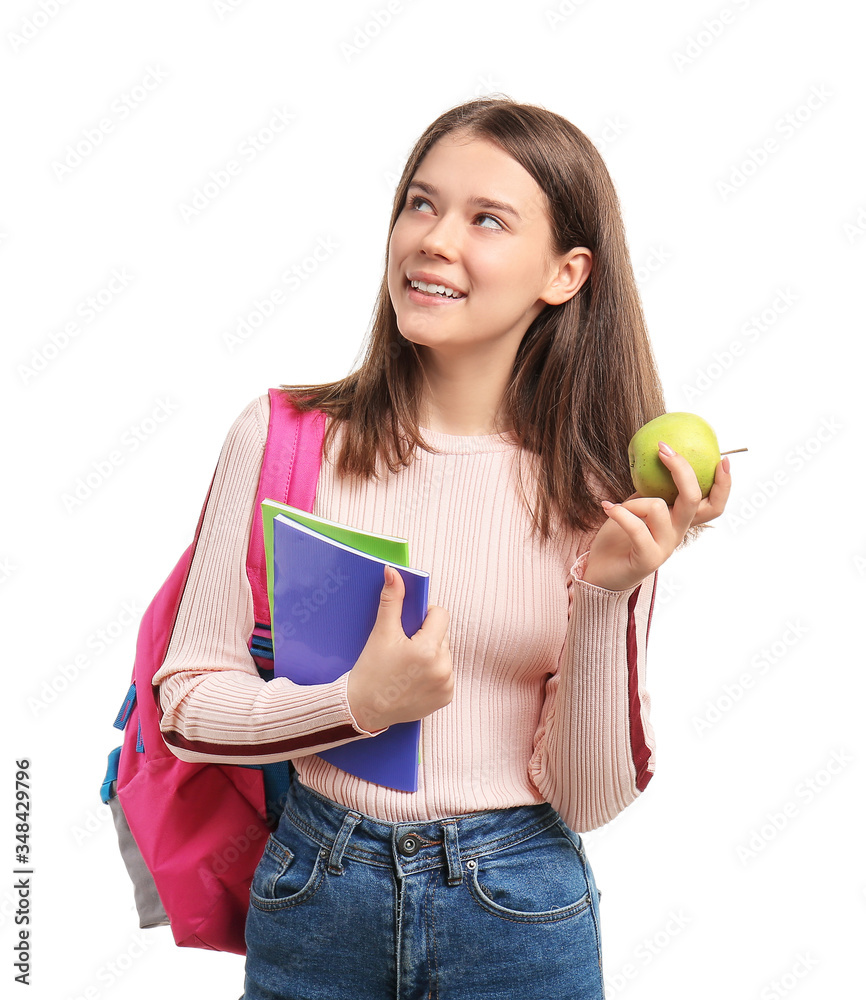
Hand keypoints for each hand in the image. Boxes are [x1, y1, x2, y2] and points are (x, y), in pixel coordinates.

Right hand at [347, 565, 453, 731]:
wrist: (364, 708)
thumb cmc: (370, 670)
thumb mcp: (381, 633)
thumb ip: (392, 600)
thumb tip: (393, 572)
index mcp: (428, 649)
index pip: (441, 615)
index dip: (425, 616)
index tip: (410, 627)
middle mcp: (442, 668)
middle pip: (443, 636)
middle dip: (427, 637)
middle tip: (404, 649)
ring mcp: (446, 685)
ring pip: (445, 655)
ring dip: (431, 655)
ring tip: (408, 666)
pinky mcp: (446, 698)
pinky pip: (445, 675)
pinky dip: (433, 674)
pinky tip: (414, 679)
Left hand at [581, 443, 732, 591]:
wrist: (601, 571)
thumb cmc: (619, 536)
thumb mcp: (638, 507)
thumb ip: (651, 490)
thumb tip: (658, 456)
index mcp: (680, 520)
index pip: (714, 504)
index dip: (724, 485)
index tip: (722, 460)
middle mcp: (678, 533)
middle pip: (694, 499)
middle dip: (682, 470)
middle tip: (664, 450)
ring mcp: (665, 547)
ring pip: (657, 507)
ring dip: (632, 502)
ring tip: (615, 508)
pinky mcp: (648, 559)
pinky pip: (636, 527)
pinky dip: (620, 513)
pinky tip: (607, 507)